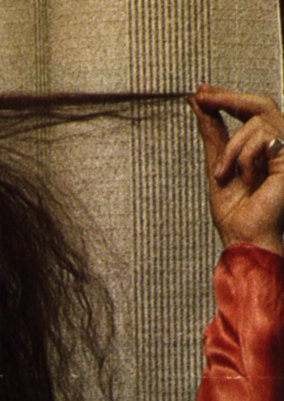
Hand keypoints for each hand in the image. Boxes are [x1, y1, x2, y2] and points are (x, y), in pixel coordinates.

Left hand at [189, 85, 283, 255]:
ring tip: (226, 174)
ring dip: (232, 148)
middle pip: (258, 105)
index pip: (248, 112)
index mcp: (262, 147)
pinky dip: (246, 158)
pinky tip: (250, 180)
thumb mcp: (217, 165)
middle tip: (200, 97)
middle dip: (227, 98)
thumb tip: (199, 103)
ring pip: (255, 123)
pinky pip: (264, 138)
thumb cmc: (234, 210)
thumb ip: (213, 134)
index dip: (226, 98)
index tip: (200, 91)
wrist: (245, 236)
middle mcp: (278, 145)